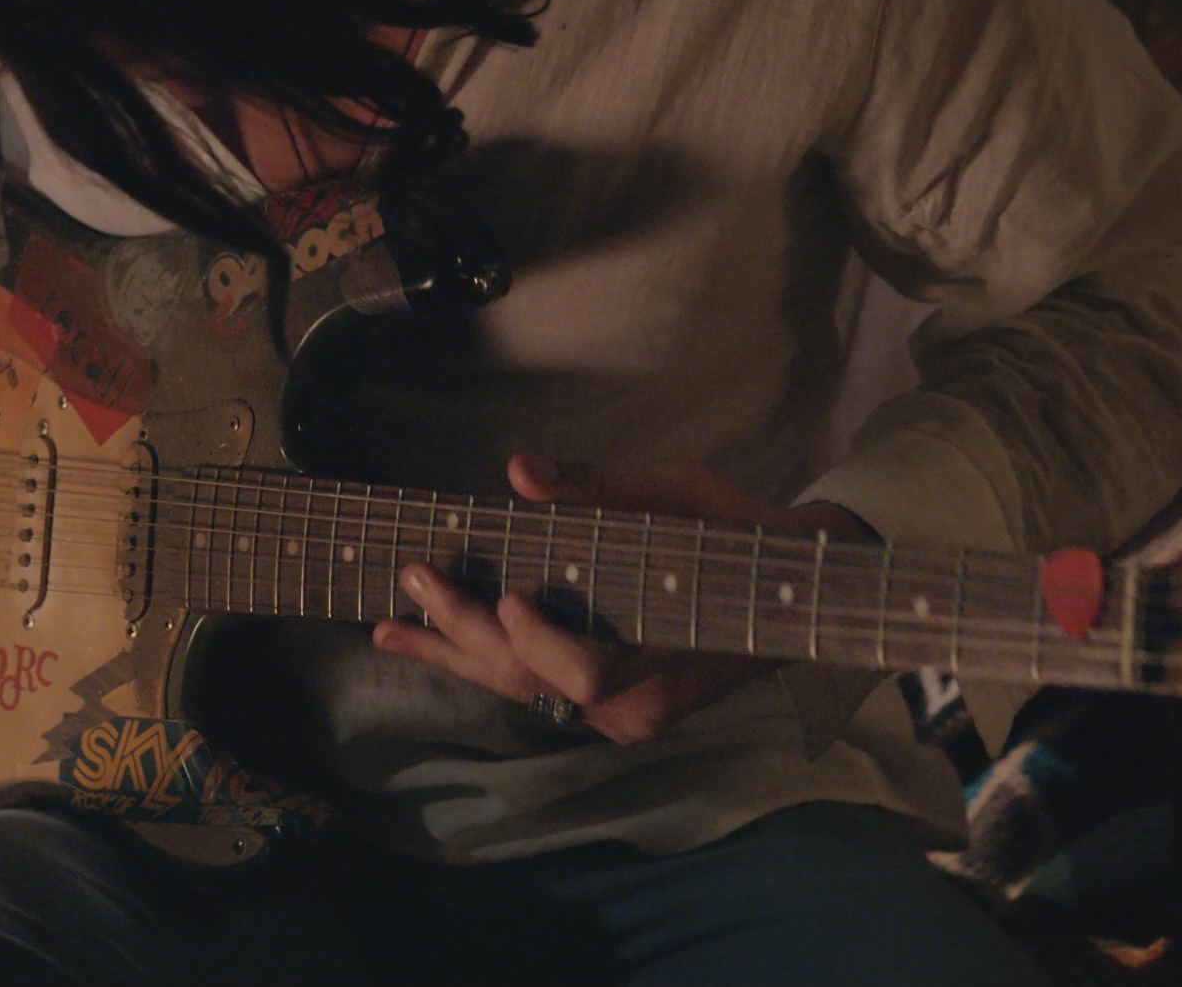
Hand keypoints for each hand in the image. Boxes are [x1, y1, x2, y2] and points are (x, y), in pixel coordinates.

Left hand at [371, 454, 871, 743]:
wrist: (792, 588)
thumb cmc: (736, 537)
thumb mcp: (677, 501)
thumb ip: (599, 492)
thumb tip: (521, 471)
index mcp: (661, 665)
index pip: (583, 671)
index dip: (540, 640)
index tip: (505, 596)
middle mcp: (631, 705)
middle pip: (531, 680)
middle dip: (461, 632)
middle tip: (411, 582)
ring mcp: (613, 711)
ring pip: (519, 687)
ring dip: (452, 653)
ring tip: (388, 628)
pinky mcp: (599, 701)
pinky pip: (530, 684)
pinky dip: (480, 658)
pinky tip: (431, 640)